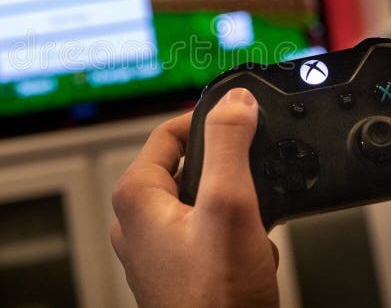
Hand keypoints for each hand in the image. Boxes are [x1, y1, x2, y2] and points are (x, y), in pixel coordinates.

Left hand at [110, 88, 278, 306]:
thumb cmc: (215, 298)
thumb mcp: (229, 205)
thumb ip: (230, 145)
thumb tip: (234, 102)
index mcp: (137, 197)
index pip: (168, 133)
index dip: (206, 119)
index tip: (238, 115)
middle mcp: (139, 221)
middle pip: (190, 166)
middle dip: (228, 172)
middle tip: (254, 180)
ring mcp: (157, 248)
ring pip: (204, 201)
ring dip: (236, 205)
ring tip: (253, 226)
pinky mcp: (179, 269)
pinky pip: (209, 231)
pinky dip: (234, 232)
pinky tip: (253, 251)